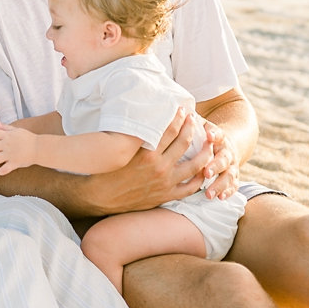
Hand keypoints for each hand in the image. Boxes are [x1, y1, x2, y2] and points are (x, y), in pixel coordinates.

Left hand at [0, 122, 36, 174]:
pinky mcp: (15, 163)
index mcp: (7, 136)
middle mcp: (7, 145)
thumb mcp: (17, 130)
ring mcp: (10, 155)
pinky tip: (0, 170)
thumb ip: (6, 127)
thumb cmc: (29, 139)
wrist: (40, 148)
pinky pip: (3, 170)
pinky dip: (0, 171)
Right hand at [87, 107, 209, 213]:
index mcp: (147, 153)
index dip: (179, 117)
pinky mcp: (165, 196)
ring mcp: (165, 182)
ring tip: (209, 144)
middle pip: (184, 143)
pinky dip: (199, 179)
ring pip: (195, 165)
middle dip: (192, 128)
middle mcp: (159, 167)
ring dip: (205, 153)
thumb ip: (137, 137)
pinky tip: (203, 171)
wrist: (100, 197)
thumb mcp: (121, 150)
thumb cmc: (106, 170)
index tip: (183, 109)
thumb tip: (147, 120)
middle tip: (195, 120)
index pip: (170, 130)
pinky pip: (190, 188)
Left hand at [201, 119, 240, 198]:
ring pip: (229, 176)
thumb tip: (180, 110)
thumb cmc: (207, 135)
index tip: (209, 136)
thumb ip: (194, 122)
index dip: (215, 135)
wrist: (228, 143)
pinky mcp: (233, 177)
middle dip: (215, 166)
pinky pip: (233, 186)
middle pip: (224, 159)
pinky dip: (228, 192)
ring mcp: (232, 166)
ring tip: (209, 193)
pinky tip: (220, 198)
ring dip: (219, 184)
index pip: (219, 135)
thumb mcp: (203, 125)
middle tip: (206, 172)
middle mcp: (227, 152)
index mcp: (220, 138)